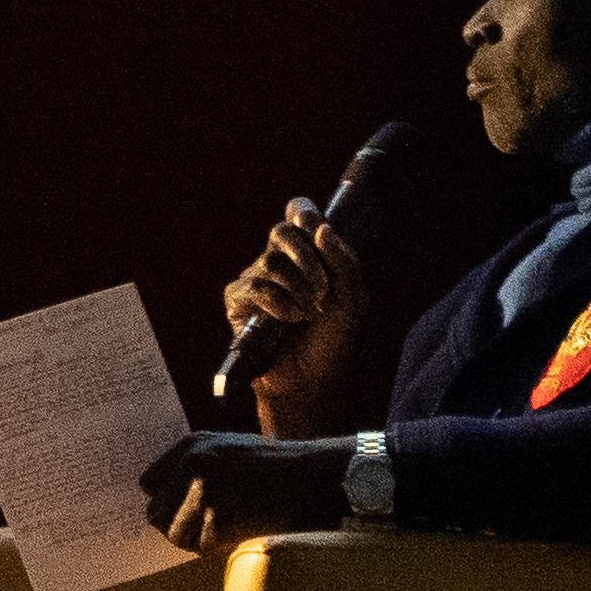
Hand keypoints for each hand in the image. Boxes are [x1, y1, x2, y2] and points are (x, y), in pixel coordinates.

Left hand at [142, 431, 352, 552]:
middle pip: (156, 512)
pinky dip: (216, 547)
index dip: (165, 500)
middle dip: (177, 523)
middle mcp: (192, 466)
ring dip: (195, 538)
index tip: (180, 510)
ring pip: (174, 533)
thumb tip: (162, 497)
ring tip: (223, 528)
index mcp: (191, 446)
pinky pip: (201, 546)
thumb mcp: (227, 450)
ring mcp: (204, 494)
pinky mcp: (219, 520)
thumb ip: (193, 467)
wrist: (315, 478)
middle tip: (205, 525)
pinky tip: (237, 532)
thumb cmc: (276, 467)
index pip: (148, 483)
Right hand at [214, 196, 375, 434]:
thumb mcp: (353, 299)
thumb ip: (343, 262)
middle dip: (306, 257)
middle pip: (281, 231)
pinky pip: (254, 287)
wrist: (313, 378)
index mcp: (309, 254)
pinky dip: (277, 303)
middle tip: (322, 288)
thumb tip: (321, 229)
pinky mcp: (238, 301)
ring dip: (297, 288)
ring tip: (308, 313)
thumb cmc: (333, 339)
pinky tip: (290, 319)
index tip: (316, 229)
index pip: (298, 214)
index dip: (303, 213)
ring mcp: (256, 279)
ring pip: (270, 261)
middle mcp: (279, 262)